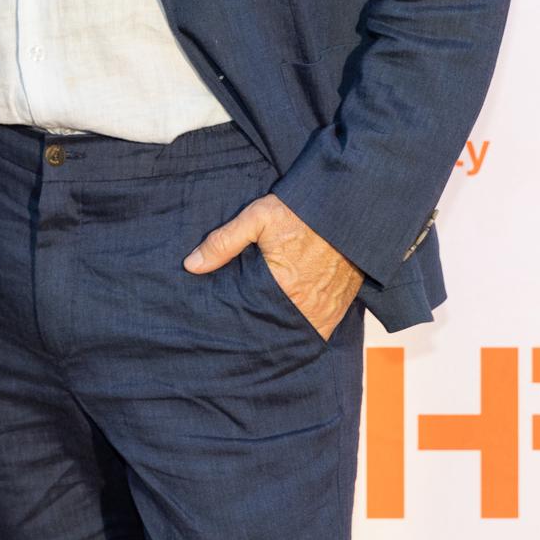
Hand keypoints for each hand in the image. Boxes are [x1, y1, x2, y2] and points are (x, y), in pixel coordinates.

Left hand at [184, 194, 363, 339]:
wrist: (348, 206)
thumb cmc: (301, 211)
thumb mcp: (257, 218)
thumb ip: (223, 242)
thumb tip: (191, 265)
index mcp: (283, 286)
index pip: (252, 316)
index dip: (239, 321)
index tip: (226, 324)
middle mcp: (308, 304)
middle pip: (276, 329)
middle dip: (261, 329)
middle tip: (243, 333)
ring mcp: (328, 307)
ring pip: (299, 332)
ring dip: (284, 331)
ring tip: (266, 328)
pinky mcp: (342, 304)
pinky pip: (321, 327)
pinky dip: (306, 326)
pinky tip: (291, 319)